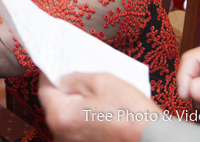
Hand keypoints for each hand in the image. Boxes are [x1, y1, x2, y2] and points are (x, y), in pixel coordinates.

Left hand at [39, 72, 159, 141]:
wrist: (155, 141)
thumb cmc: (132, 115)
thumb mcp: (102, 82)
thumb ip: (74, 78)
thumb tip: (62, 78)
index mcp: (61, 116)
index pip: (44, 89)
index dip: (50, 74)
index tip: (55, 65)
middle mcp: (61, 134)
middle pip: (55, 105)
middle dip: (65, 90)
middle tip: (79, 77)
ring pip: (68, 118)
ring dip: (76, 105)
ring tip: (94, 94)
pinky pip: (79, 128)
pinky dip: (85, 119)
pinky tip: (100, 110)